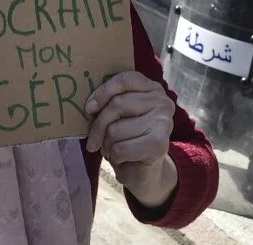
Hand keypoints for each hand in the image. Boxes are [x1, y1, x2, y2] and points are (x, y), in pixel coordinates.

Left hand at [85, 71, 177, 206]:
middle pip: (117, 104)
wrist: (144, 172)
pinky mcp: (159, 144)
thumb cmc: (127, 138)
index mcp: (151, 88)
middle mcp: (162, 102)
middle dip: (98, 126)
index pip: (124, 80)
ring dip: (106, 144)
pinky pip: (121, 148)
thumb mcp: (119, 115)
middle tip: (92, 141)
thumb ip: (110, 102)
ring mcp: (163, 122)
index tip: (89, 108)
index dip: (103, 92)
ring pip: (116, 129)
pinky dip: (114, 156)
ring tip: (112, 149)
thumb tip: (89, 104)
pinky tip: (121, 158)